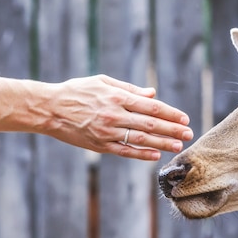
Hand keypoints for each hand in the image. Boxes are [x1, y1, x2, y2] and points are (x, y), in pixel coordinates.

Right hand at [43, 75, 192, 160]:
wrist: (49, 108)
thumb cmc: (77, 91)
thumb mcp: (103, 82)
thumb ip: (129, 89)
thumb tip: (152, 94)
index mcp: (117, 97)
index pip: (151, 107)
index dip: (170, 113)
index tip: (184, 118)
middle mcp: (114, 115)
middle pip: (150, 124)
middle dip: (172, 130)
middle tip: (189, 134)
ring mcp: (107, 131)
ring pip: (140, 139)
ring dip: (162, 143)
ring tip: (177, 145)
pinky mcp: (99, 145)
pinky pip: (124, 151)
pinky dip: (141, 154)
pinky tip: (155, 155)